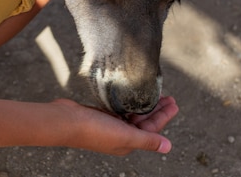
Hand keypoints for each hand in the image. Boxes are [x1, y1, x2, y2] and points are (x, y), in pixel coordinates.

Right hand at [52, 95, 178, 155]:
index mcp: (128, 142)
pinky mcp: (101, 114)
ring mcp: (111, 124)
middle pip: (144, 121)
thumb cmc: (94, 130)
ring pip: (133, 114)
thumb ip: (147, 140)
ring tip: (155, 93)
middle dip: (157, 109)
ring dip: (144, 104)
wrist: (66, 121)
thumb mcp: (126, 135)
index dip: (164, 116)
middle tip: (169, 96)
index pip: (152, 129)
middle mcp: (121, 134)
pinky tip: (133, 94)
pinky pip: (121, 108)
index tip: (174, 103)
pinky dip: (129, 102)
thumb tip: (168, 147)